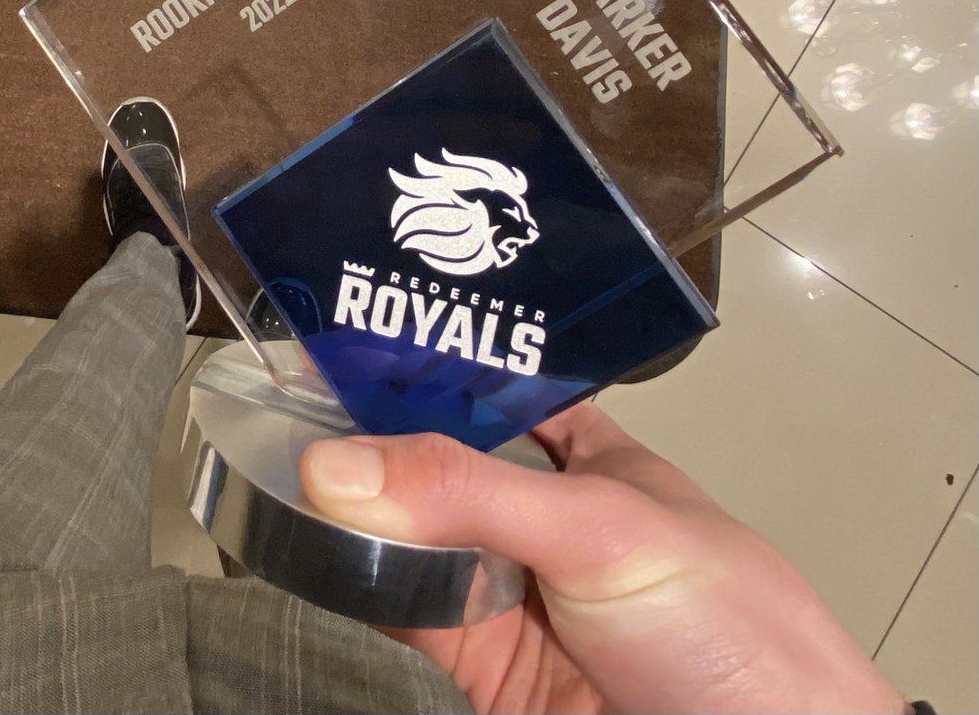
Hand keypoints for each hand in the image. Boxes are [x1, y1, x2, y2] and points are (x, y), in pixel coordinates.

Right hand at [299, 402, 904, 713]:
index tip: (345, 337)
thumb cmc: (725, 624)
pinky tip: (309, 552)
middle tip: (284, 403)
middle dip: (374, 439)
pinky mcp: (483, 664)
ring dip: (356, 513)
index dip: (427, 364)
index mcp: (589, 455)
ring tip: (275, 466)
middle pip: (442, 463)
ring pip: (413, 535)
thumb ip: (474, 495)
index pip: (495, 388)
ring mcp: (510, 590)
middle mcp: (543, 514)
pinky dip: (357, 584)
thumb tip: (337, 466)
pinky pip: (404, 610)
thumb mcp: (604, 530)